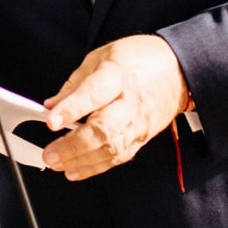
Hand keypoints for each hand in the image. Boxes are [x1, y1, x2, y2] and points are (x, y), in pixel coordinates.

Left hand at [40, 34, 188, 180]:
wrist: (177, 69)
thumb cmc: (137, 58)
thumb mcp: (100, 57)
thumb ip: (75, 83)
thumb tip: (52, 104)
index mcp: (116, 76)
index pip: (93, 94)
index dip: (71, 109)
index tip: (51, 120)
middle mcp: (129, 102)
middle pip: (102, 129)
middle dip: (73, 145)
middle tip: (50, 153)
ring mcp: (137, 123)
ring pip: (111, 148)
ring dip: (82, 161)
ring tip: (59, 164)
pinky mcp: (142, 137)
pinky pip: (119, 156)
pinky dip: (96, 167)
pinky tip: (77, 170)